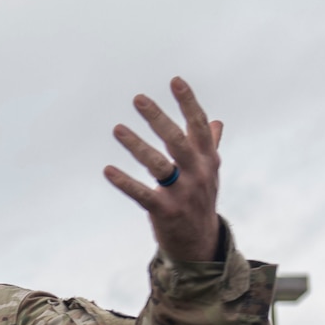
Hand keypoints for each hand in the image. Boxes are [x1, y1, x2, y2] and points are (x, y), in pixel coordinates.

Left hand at [103, 76, 223, 262]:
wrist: (200, 243)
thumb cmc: (200, 201)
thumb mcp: (209, 173)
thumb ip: (210, 146)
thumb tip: (216, 122)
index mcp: (208, 159)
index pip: (199, 125)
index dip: (188, 103)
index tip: (175, 81)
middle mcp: (198, 173)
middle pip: (176, 139)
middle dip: (157, 117)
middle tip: (138, 99)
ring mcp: (182, 193)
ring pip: (157, 164)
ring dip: (136, 145)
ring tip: (117, 129)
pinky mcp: (165, 212)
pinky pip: (142, 194)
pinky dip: (124, 182)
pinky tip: (108, 170)